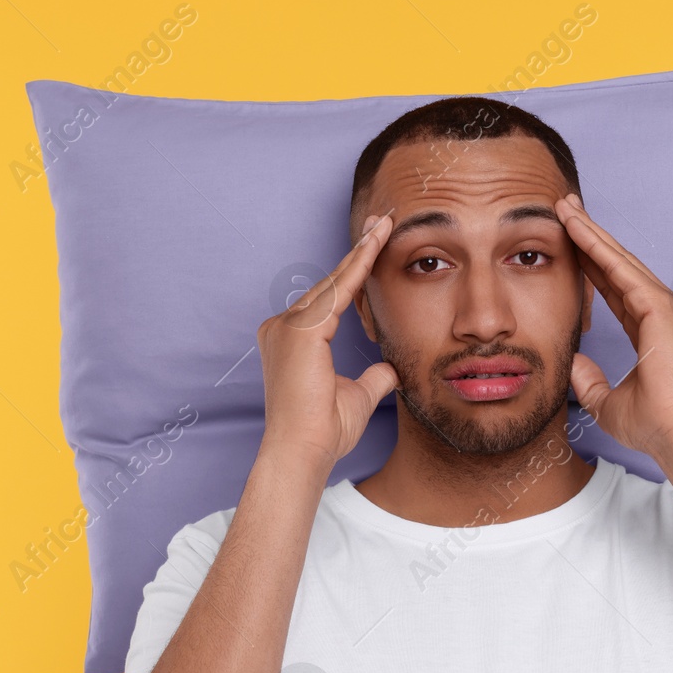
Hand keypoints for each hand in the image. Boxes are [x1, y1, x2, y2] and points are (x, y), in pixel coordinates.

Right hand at [256, 210, 399, 466]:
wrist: (302, 453)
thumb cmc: (322, 433)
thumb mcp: (356, 398)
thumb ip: (373, 379)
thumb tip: (391, 370)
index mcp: (291, 340)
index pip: (329, 298)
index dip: (352, 272)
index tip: (373, 244)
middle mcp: (282, 327)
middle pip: (329, 282)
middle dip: (358, 251)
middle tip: (383, 220)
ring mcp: (285, 327)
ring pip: (334, 282)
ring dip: (362, 252)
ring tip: (386, 224)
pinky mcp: (298, 331)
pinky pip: (337, 292)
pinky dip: (358, 268)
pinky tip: (377, 245)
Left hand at [554, 192, 672, 460]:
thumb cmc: (652, 426)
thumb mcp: (607, 402)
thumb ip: (589, 380)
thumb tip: (572, 362)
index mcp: (651, 329)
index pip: (613, 287)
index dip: (590, 263)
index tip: (567, 241)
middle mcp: (660, 311)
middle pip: (617, 264)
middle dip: (589, 235)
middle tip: (564, 206)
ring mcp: (664, 306)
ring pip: (618, 259)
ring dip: (589, 232)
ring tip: (563, 206)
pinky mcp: (660, 307)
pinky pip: (621, 269)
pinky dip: (597, 246)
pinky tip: (575, 227)